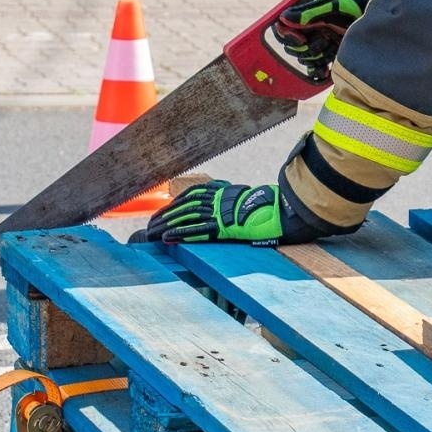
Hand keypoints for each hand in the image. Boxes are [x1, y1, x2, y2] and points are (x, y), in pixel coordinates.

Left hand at [146, 180, 288, 244]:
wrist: (281, 211)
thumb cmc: (268, 205)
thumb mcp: (246, 196)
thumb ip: (231, 196)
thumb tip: (224, 195)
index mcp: (222, 192)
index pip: (191, 195)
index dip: (174, 204)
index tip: (162, 212)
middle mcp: (217, 200)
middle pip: (184, 206)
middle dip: (165, 216)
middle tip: (150, 225)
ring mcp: (219, 214)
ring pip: (186, 217)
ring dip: (166, 225)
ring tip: (152, 233)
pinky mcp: (223, 228)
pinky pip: (197, 230)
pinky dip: (180, 234)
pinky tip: (167, 239)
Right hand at [273, 0, 365, 77]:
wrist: (364, 18)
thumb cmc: (347, 7)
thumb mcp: (328, 5)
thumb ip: (307, 12)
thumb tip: (283, 18)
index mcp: (298, 14)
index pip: (280, 29)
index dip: (288, 36)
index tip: (302, 38)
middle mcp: (301, 30)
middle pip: (290, 47)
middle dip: (308, 46)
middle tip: (325, 38)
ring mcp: (311, 43)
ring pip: (303, 58)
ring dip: (319, 53)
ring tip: (333, 42)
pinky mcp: (321, 56)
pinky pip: (312, 68)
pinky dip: (318, 69)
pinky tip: (325, 68)